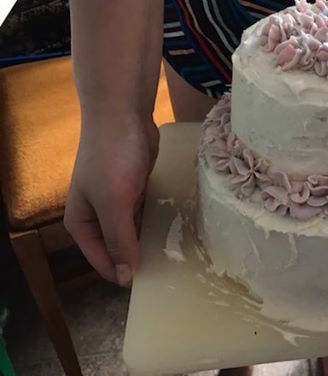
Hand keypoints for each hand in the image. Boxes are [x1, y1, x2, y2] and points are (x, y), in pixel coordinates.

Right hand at [64, 115, 158, 285]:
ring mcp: (117, 201)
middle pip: (117, 247)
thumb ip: (119, 240)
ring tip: (175, 256)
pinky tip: (175, 231)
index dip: (122, 273)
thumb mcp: (113, 204)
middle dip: (137, 258)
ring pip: (134, 231)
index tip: (150, 284)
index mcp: (81, 223)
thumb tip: (124, 278)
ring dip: (149, 241)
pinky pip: (146, 214)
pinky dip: (156, 222)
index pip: (101, 260)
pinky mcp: (135, 188)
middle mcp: (96, 215)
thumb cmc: (112, 159)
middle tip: (169, 271)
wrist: (123, 114)